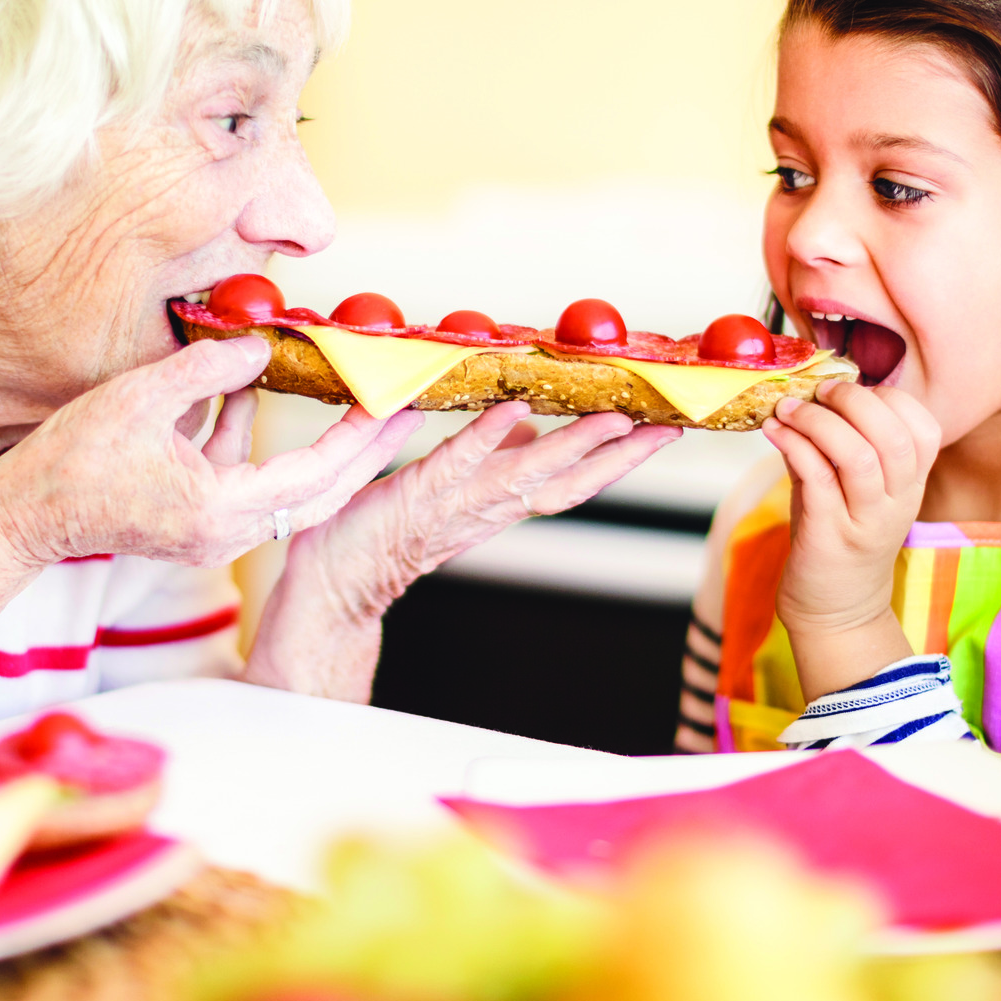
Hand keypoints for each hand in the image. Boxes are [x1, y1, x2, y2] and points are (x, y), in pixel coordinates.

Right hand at [0, 337, 419, 568]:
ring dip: (318, 448)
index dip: (357, 439)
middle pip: (316, 495)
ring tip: (355, 402)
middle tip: (403, 412)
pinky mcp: (195, 521)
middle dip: (362, 452)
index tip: (392, 404)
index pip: (311, 476)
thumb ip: (207, 371)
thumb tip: (260, 347)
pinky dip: (255, 439)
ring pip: (286, 491)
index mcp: (217, 511)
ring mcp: (211, 532)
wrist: (21, 518)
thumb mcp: (140, 398)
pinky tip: (253, 388)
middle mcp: (223, 532)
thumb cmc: (70, 462)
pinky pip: (244, 479)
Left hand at [243, 403, 679, 698]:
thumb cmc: (377, 536)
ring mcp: (455, 504)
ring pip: (529, 475)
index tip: (661, 429)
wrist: (329, 588)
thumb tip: (525, 425)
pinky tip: (515, 412)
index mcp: (496, 505)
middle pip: (570, 483)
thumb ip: (488, 459)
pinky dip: (487, 438)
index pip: (571, 479)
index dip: (619, 457)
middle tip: (671, 426)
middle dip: (623, 456)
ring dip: (574, 446)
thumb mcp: (446, 487)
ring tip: (615, 417)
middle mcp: (487, 509)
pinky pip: (458, 461)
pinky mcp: (417, 495)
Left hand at [763, 381, 939, 647]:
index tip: (849, 391)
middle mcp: (897, 502)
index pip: (923, 427)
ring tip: (788, 411)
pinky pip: (817, 479)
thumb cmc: (839, 537)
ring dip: (817, 422)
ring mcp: (865, 521)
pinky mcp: (829, 536)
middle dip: (852, 401)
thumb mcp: (847, 486)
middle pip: (892, 435)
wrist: (835, 608)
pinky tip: (774, 432)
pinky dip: (793, 446)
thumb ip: (833, 443)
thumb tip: (804, 397)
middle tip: (818, 394)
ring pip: (857, 455)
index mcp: (911, 484)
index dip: (888, 398)